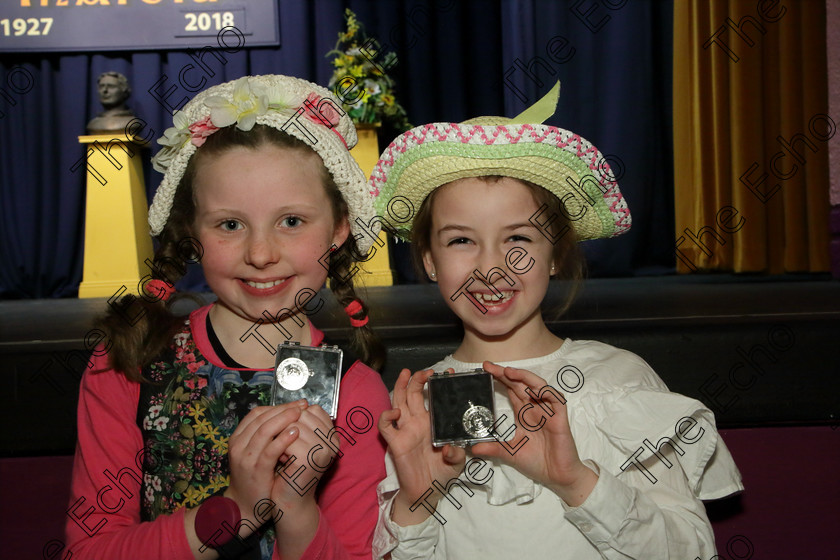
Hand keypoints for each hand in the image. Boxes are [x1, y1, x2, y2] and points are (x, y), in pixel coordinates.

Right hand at [224, 400, 307, 530]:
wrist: (245, 506)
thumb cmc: (256, 476)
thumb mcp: (255, 452)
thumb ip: (266, 435)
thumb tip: (287, 414)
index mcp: (238, 438)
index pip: (257, 413)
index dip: (277, 406)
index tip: (296, 404)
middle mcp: (238, 445)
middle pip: (261, 418)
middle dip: (283, 409)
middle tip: (301, 405)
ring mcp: (245, 458)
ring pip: (264, 431)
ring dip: (284, 419)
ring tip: (300, 413)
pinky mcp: (256, 471)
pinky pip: (269, 451)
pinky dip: (282, 440)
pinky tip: (295, 433)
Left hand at [270, 404, 337, 510]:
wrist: (290, 501)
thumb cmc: (292, 471)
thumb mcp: (301, 444)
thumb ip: (303, 424)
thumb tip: (296, 404)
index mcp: (333, 437)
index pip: (314, 409)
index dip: (296, 417)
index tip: (291, 435)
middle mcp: (332, 443)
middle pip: (302, 415)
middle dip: (286, 426)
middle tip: (282, 446)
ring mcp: (322, 451)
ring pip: (293, 426)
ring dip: (280, 437)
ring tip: (280, 453)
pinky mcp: (309, 460)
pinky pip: (286, 441)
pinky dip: (277, 448)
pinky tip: (278, 461)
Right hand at [378, 368, 465, 524]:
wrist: (428, 493)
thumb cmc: (442, 474)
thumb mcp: (458, 463)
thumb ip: (457, 453)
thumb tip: (449, 446)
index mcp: (434, 423)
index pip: (433, 398)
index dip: (437, 384)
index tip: (448, 373)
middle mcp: (418, 422)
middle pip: (414, 394)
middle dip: (418, 380)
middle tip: (426, 371)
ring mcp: (406, 430)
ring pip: (399, 402)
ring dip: (401, 386)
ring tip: (407, 373)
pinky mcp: (395, 442)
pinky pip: (386, 426)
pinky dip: (387, 416)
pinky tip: (395, 412)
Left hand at [471, 362, 596, 506]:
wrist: (557, 477)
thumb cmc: (536, 462)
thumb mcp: (509, 453)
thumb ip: (492, 448)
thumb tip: (472, 448)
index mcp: (524, 413)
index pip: (511, 390)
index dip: (500, 378)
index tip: (484, 370)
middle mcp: (535, 408)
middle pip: (521, 384)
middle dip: (506, 373)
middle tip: (489, 366)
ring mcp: (548, 411)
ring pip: (538, 386)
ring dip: (524, 377)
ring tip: (508, 372)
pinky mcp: (560, 418)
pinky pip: (555, 400)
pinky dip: (545, 392)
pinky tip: (533, 390)